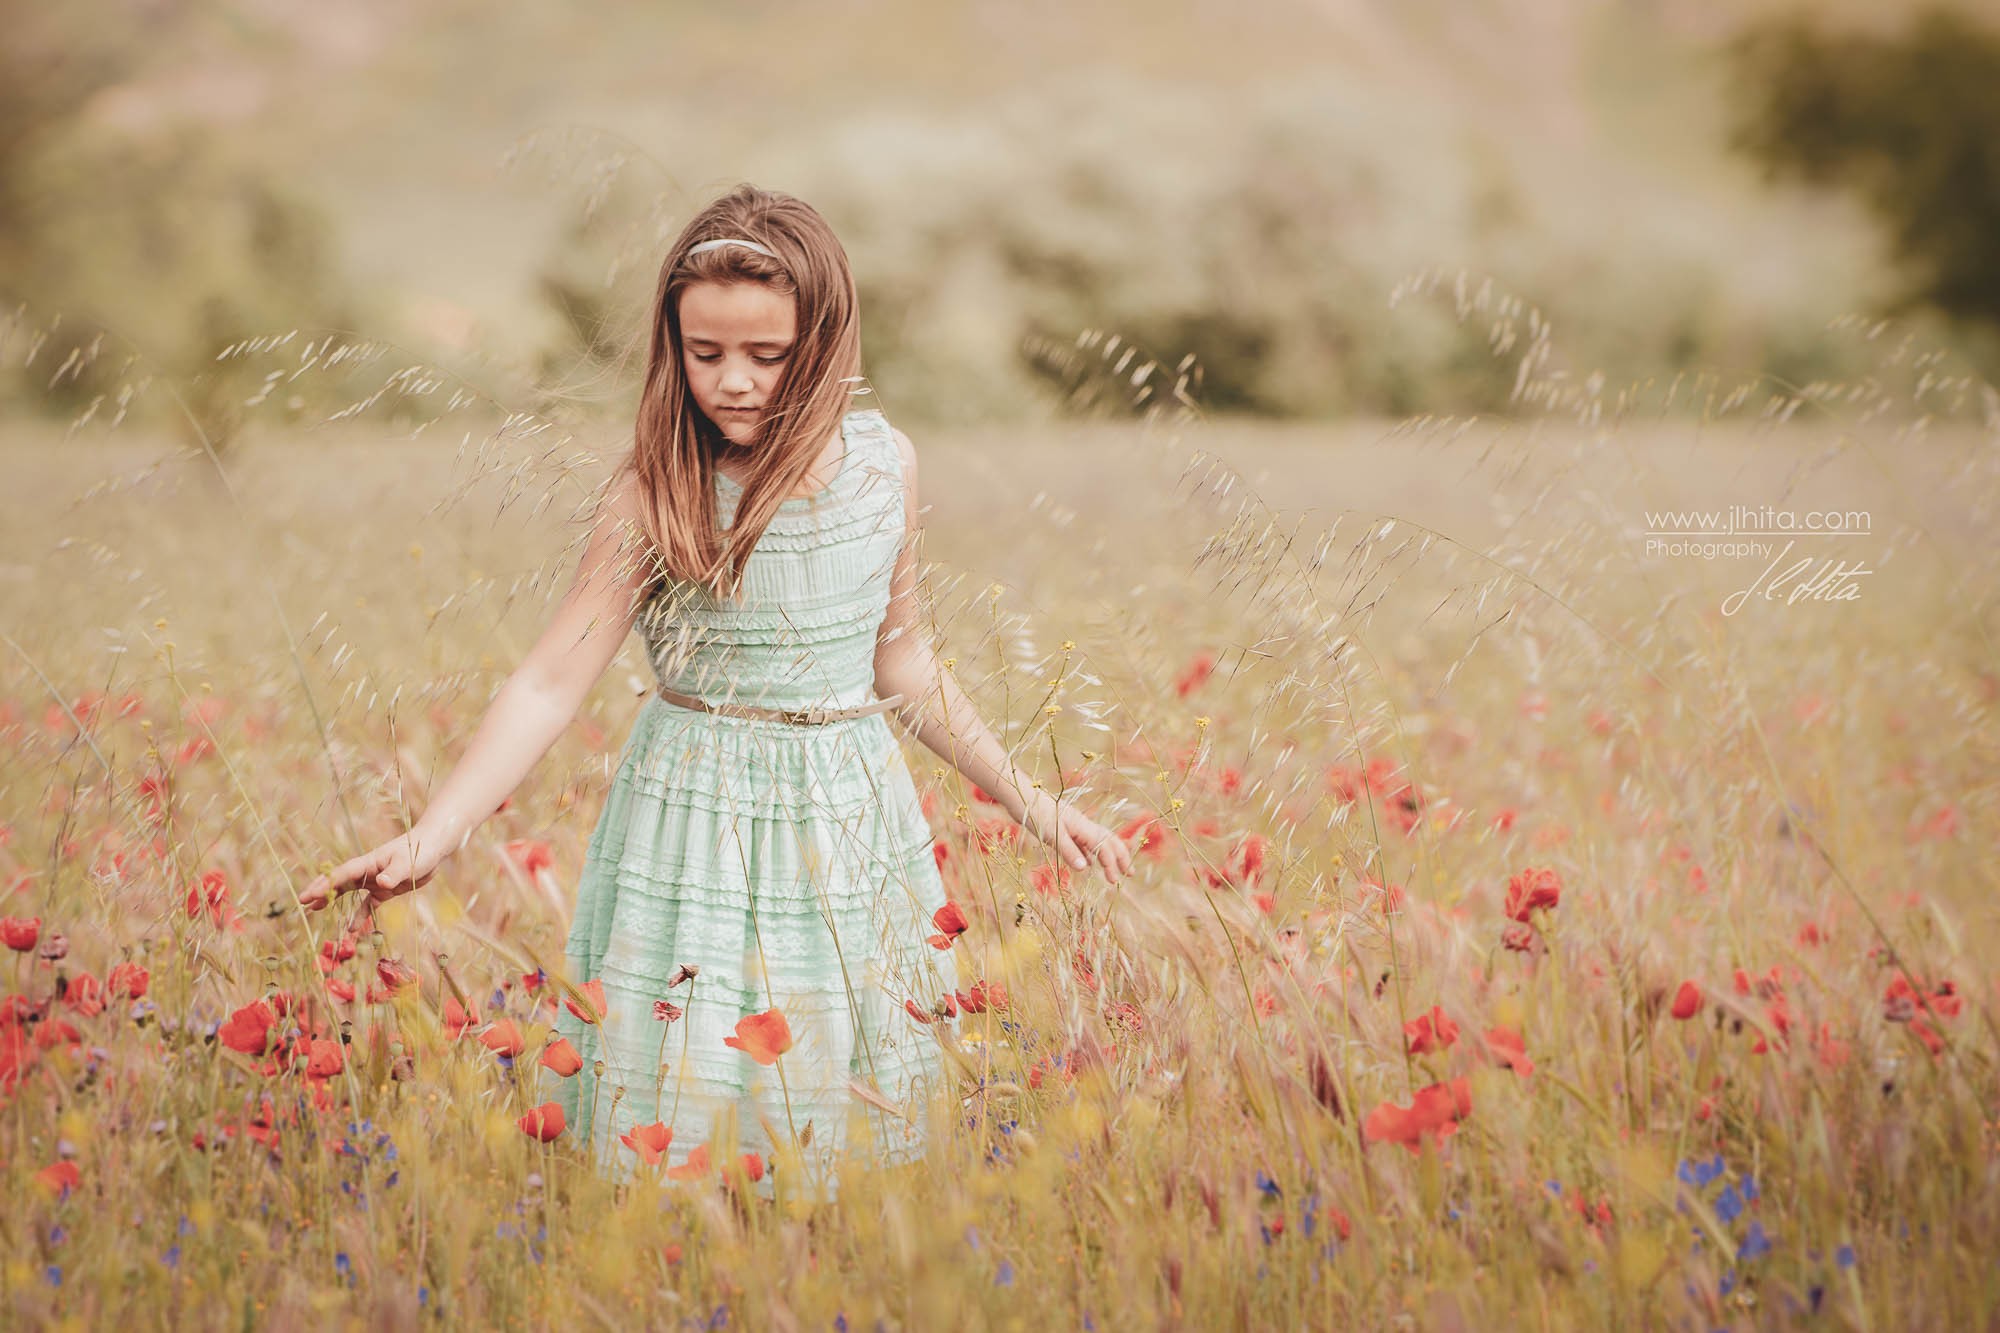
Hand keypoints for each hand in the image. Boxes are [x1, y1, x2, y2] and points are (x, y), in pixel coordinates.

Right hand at [298, 829, 446, 916]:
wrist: (433, 848)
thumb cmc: (419, 851)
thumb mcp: (407, 863)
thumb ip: (393, 874)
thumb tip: (380, 883)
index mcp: (368, 863)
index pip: (341, 875)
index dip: (324, 885)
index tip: (307, 895)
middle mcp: (367, 871)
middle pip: (339, 881)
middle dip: (320, 890)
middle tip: (303, 902)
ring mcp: (375, 880)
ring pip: (349, 891)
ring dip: (333, 900)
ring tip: (315, 910)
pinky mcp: (385, 889)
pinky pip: (368, 904)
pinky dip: (360, 915)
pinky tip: (352, 928)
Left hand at [1016, 789, 1131, 884]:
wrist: (1023, 797)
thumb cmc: (1036, 814)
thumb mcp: (1052, 834)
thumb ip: (1069, 851)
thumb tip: (1087, 869)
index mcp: (1082, 827)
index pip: (1104, 846)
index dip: (1111, 864)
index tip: (1114, 881)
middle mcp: (1083, 826)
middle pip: (1109, 840)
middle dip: (1121, 856)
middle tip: (1130, 873)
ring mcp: (1075, 827)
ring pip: (1100, 841)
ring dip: (1110, 855)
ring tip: (1117, 868)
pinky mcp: (1066, 829)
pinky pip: (1085, 843)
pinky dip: (1093, 854)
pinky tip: (1091, 863)